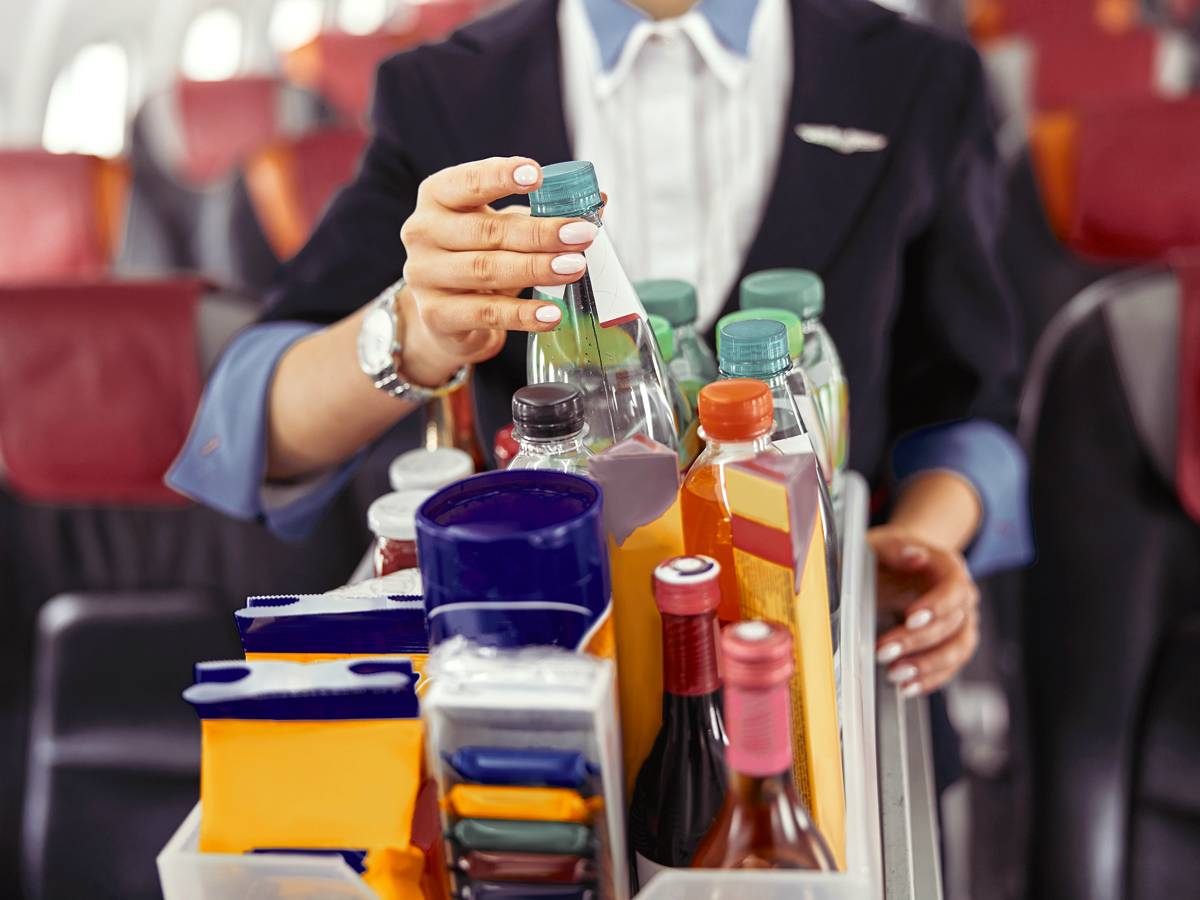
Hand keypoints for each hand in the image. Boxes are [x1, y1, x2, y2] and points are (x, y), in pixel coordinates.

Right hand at [397, 156, 599, 387]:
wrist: (446, 315)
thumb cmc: (479, 257)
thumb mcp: (505, 228)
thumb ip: (544, 212)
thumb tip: (599, 200)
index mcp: (438, 197)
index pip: (466, 181)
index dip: (500, 176)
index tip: (538, 174)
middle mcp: (423, 232)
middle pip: (486, 230)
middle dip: (540, 232)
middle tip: (582, 234)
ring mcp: (425, 275)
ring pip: (486, 270)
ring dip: (536, 269)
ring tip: (575, 268)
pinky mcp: (436, 315)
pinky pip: (485, 313)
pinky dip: (522, 314)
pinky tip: (552, 313)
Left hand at [868, 524, 979, 697]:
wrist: (896, 565)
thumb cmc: (888, 555)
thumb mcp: (883, 543)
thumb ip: (896, 547)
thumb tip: (915, 555)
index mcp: (948, 567)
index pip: (954, 587)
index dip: (937, 605)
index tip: (910, 618)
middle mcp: (962, 595)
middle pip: (951, 622)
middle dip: (917, 641)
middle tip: (883, 651)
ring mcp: (960, 621)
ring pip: (958, 649)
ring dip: (927, 666)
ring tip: (896, 675)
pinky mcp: (952, 642)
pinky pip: (950, 666)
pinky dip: (930, 679)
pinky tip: (907, 687)